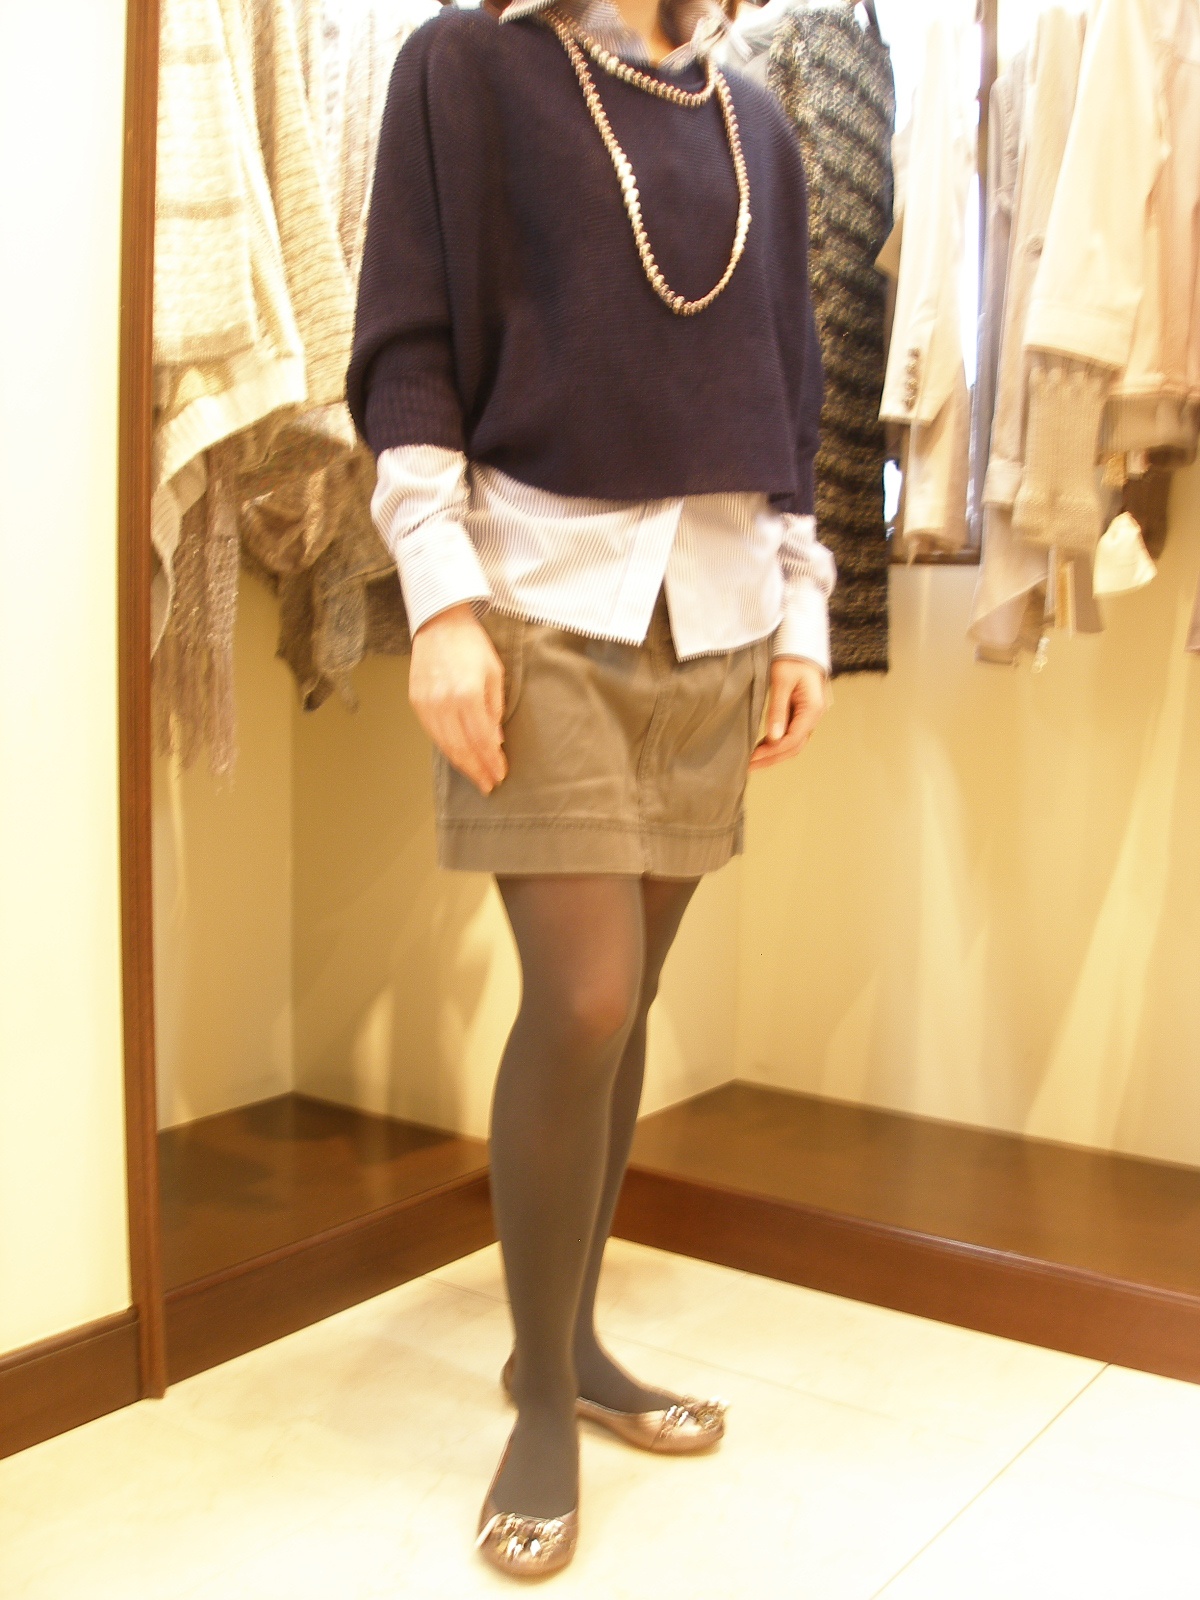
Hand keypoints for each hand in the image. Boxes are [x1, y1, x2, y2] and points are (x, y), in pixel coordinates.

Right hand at [409, 603, 507, 794]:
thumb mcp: (494, 673)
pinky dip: (446, 748)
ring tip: (475, 776)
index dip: (491, 761)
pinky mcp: (416, 701)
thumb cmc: (471, 644)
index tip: (500, 774)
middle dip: (477, 769)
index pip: (482, 739)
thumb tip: (496, 740)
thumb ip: (494, 708)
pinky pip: (433, 733)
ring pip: (445, 745)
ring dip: (461, 764)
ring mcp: (427, 703)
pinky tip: (458, 756)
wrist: (439, 622)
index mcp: (467, 694)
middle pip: (462, 748)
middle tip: (488, 784)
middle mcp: (444, 702)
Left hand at [748, 657, 827, 771]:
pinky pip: (791, 734)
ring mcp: (809, 716)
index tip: (753, 757)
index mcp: (812, 708)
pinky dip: (777, 744)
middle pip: (795, 746)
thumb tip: (774, 738)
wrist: (801, 645)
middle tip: (749, 767)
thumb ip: (778, 710)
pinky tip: (762, 747)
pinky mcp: (801, 713)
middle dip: (772, 758)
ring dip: (775, 754)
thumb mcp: (781, 681)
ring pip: (794, 743)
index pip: (793, 738)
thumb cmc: (792, 659)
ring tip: (753, 761)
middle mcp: (814, 716)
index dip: (773, 751)